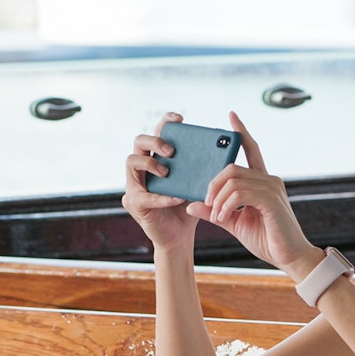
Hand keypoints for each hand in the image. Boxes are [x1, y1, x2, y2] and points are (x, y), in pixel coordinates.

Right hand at [121, 112, 198, 249]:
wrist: (180, 237)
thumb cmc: (188, 208)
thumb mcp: (197, 184)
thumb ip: (203, 170)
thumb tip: (223, 151)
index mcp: (158, 159)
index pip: (158, 133)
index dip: (166, 122)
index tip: (180, 118)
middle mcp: (142, 168)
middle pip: (139, 141)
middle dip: (155, 141)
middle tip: (172, 151)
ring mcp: (134, 184)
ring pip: (131, 161)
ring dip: (151, 164)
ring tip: (168, 172)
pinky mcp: (133, 203)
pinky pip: (144, 195)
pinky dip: (161, 197)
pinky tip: (177, 199)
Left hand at [187, 112, 321, 277]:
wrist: (290, 258)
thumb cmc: (267, 240)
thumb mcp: (234, 224)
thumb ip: (215, 211)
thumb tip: (191, 204)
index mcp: (263, 182)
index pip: (252, 150)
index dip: (242, 132)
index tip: (232, 117)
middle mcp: (269, 180)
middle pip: (232, 167)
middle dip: (213, 183)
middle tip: (207, 203)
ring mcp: (272, 188)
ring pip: (234, 179)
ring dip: (219, 199)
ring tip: (217, 216)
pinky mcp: (271, 200)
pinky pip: (240, 193)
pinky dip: (227, 205)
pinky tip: (224, 217)